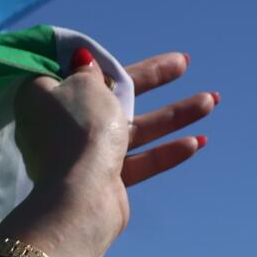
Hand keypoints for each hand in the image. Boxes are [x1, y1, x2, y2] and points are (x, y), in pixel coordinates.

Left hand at [8, 50, 215, 256]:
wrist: (80, 199)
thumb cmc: (79, 131)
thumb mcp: (85, 86)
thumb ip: (89, 71)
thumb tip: (81, 60)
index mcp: (44, 98)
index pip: (75, 73)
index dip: (101, 62)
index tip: (119, 57)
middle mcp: (59, 126)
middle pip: (114, 97)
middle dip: (153, 79)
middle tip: (184, 63)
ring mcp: (82, 156)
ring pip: (132, 130)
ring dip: (173, 115)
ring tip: (212, 101)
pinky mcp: (102, 181)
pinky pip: (136, 162)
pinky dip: (164, 152)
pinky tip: (197, 143)